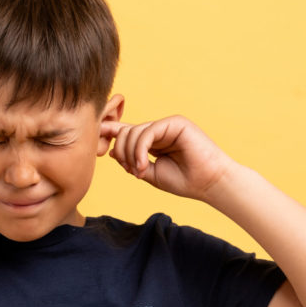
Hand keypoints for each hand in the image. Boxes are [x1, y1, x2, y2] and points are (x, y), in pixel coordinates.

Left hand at [101, 116, 238, 201]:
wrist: (209, 184)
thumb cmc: (183, 181)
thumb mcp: (149, 173)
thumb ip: (132, 161)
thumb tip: (114, 151)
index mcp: (152, 141)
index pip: (127, 132)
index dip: (110, 132)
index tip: (96, 137)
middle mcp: (158, 131)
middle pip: (126, 132)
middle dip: (121, 152)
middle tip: (132, 171)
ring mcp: (167, 125)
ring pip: (134, 132)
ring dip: (131, 155)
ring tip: (140, 171)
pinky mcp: (175, 123)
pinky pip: (147, 131)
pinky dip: (140, 150)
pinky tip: (143, 165)